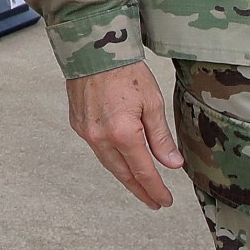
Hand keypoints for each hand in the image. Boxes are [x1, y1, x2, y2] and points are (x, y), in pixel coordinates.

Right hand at [66, 63, 182, 209]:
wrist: (93, 48)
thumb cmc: (124, 69)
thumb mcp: (152, 102)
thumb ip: (161, 137)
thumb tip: (172, 164)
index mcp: (123, 134)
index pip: (143, 172)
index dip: (156, 190)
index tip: (165, 201)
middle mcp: (101, 137)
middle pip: (123, 174)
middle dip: (140, 190)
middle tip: (153, 201)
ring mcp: (86, 132)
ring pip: (108, 163)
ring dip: (125, 176)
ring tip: (139, 185)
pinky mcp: (78, 123)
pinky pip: (96, 148)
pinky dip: (111, 158)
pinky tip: (120, 159)